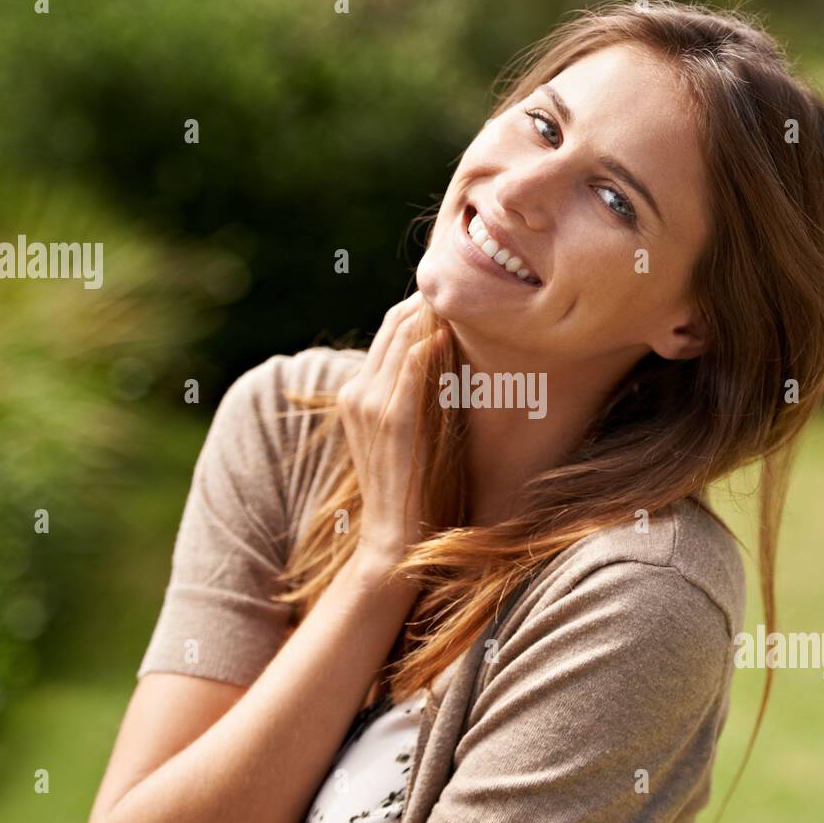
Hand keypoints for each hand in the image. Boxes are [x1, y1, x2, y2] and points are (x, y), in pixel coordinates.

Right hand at [336, 292, 445, 567]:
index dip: (422, 306)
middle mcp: (357, 392)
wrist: (394, 538)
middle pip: (394, 325)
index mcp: (356, 392)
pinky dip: (429, 347)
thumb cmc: (411, 487)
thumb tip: (446, 355)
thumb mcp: (406, 434)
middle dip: (429, 301)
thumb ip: (413, 396)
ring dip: (433, 315)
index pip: (389, 330)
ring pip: (402, 338)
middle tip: (467, 284)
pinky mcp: (392, 421)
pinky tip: (449, 333)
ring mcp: (370, 405)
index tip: (458, 292)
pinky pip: (409, 370)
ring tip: (465, 299)